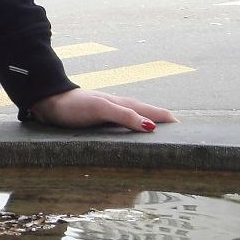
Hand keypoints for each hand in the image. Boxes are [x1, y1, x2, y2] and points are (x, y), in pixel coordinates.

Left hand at [30, 87, 176, 132]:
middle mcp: (122, 107)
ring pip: (139, 119)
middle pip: (150, 115)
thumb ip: (124, 116)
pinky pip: (127, 125)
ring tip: (164, 138)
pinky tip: (136, 137)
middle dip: (166, 124)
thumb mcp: (101, 110)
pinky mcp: (103, 119)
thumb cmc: (75, 106)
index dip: (171, 121)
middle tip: (182, 138)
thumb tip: (151, 126)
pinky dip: (137, 130)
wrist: (50, 101)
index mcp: (126, 104)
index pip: (156, 113)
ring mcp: (113, 113)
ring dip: (153, 126)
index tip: (188, 133)